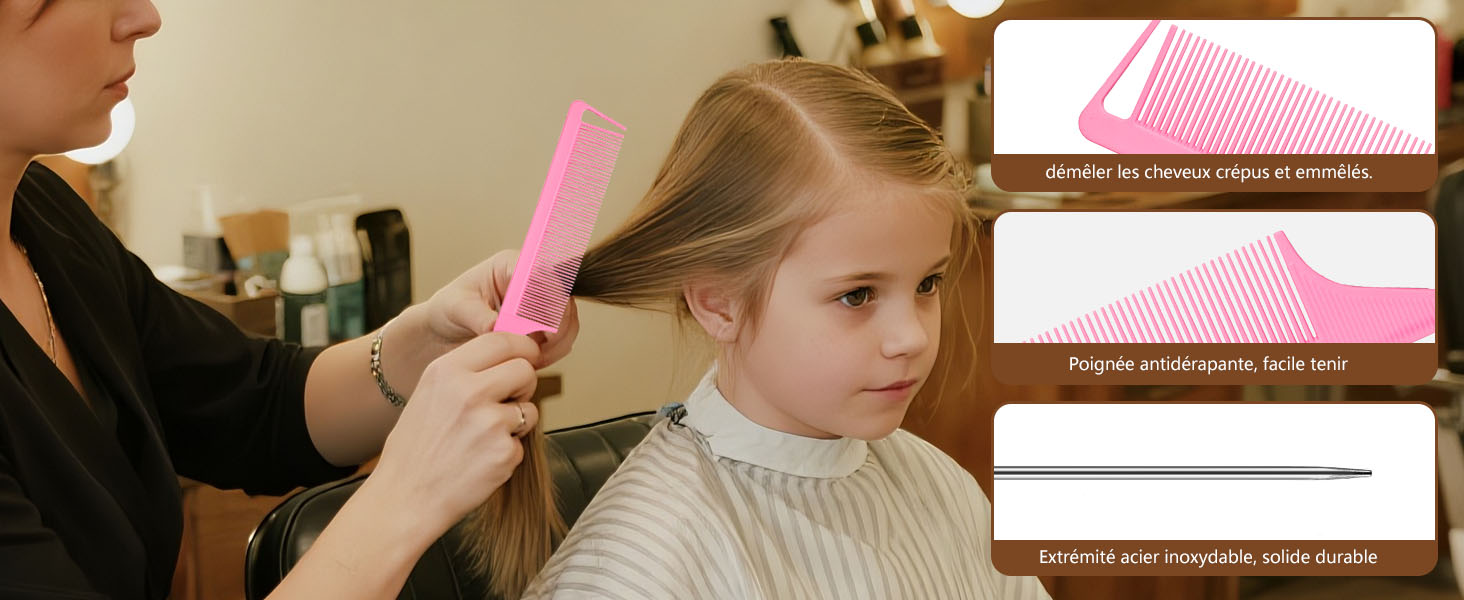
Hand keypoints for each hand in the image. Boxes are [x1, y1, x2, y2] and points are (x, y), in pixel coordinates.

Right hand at [368, 332, 541, 530]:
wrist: (405, 498)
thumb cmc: (415, 450)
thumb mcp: (428, 394)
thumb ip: (465, 373)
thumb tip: (508, 357)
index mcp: (447, 371)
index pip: (502, 339)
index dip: (522, 348)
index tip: (526, 357)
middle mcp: (469, 391)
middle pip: (525, 369)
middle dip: (524, 384)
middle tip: (509, 400)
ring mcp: (489, 422)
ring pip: (530, 408)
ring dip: (517, 422)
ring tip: (483, 438)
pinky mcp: (504, 452)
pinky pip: (522, 443)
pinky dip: (508, 452)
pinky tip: (480, 460)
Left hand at [418, 249, 578, 368]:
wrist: (447, 331)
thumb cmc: (449, 310)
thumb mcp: (456, 308)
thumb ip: (477, 316)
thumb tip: (495, 327)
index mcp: (511, 265)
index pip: (542, 273)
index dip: (549, 297)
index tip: (544, 324)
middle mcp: (532, 281)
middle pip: (563, 297)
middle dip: (556, 325)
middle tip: (541, 345)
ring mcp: (542, 303)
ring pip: (568, 320)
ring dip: (557, 342)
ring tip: (533, 356)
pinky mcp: (544, 325)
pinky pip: (563, 338)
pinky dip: (553, 352)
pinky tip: (533, 360)